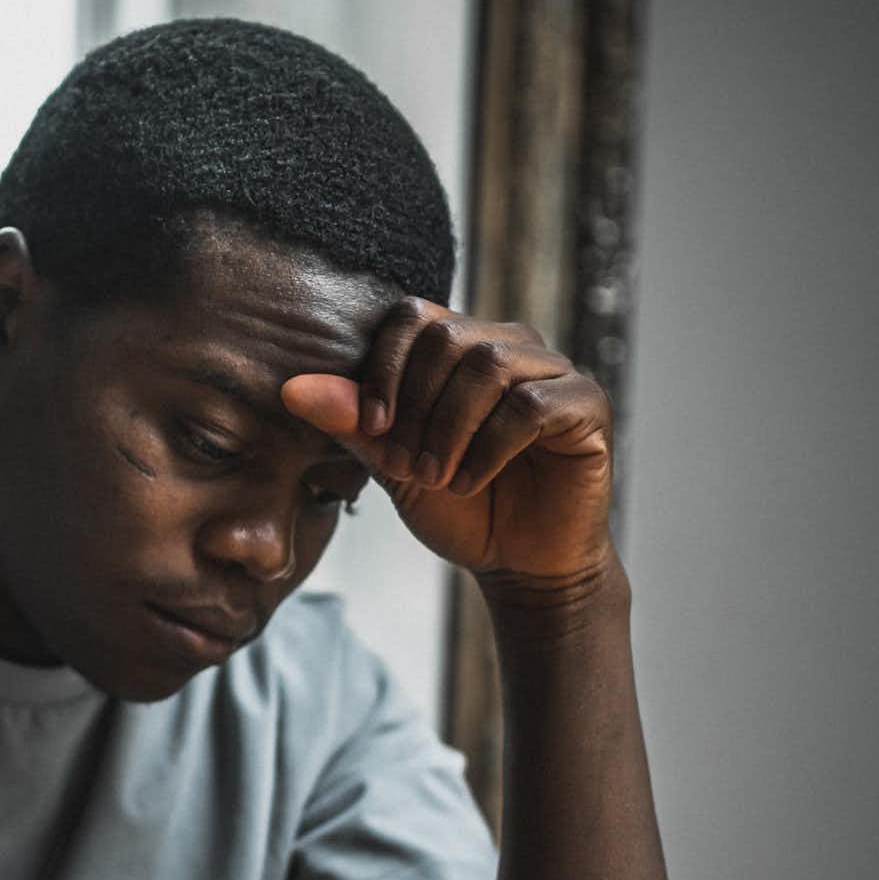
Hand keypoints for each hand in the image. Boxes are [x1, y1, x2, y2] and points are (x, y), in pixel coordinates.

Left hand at [282, 299, 614, 598]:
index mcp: (461, 348)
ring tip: (436, 478)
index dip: (384, 367)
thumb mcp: (393, 465)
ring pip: (490, 364)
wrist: (519, 563)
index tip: (371, 429)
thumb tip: (292, 389)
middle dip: (416, 406)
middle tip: (406, 468)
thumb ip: (352, 424)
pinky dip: (491, 447)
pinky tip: (471, 483)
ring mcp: (553, 371)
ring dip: (450, 428)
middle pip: (449, 337)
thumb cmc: (458, 508)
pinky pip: (533, 404)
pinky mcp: (586, 405)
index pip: (413, 317)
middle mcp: (510, 346)